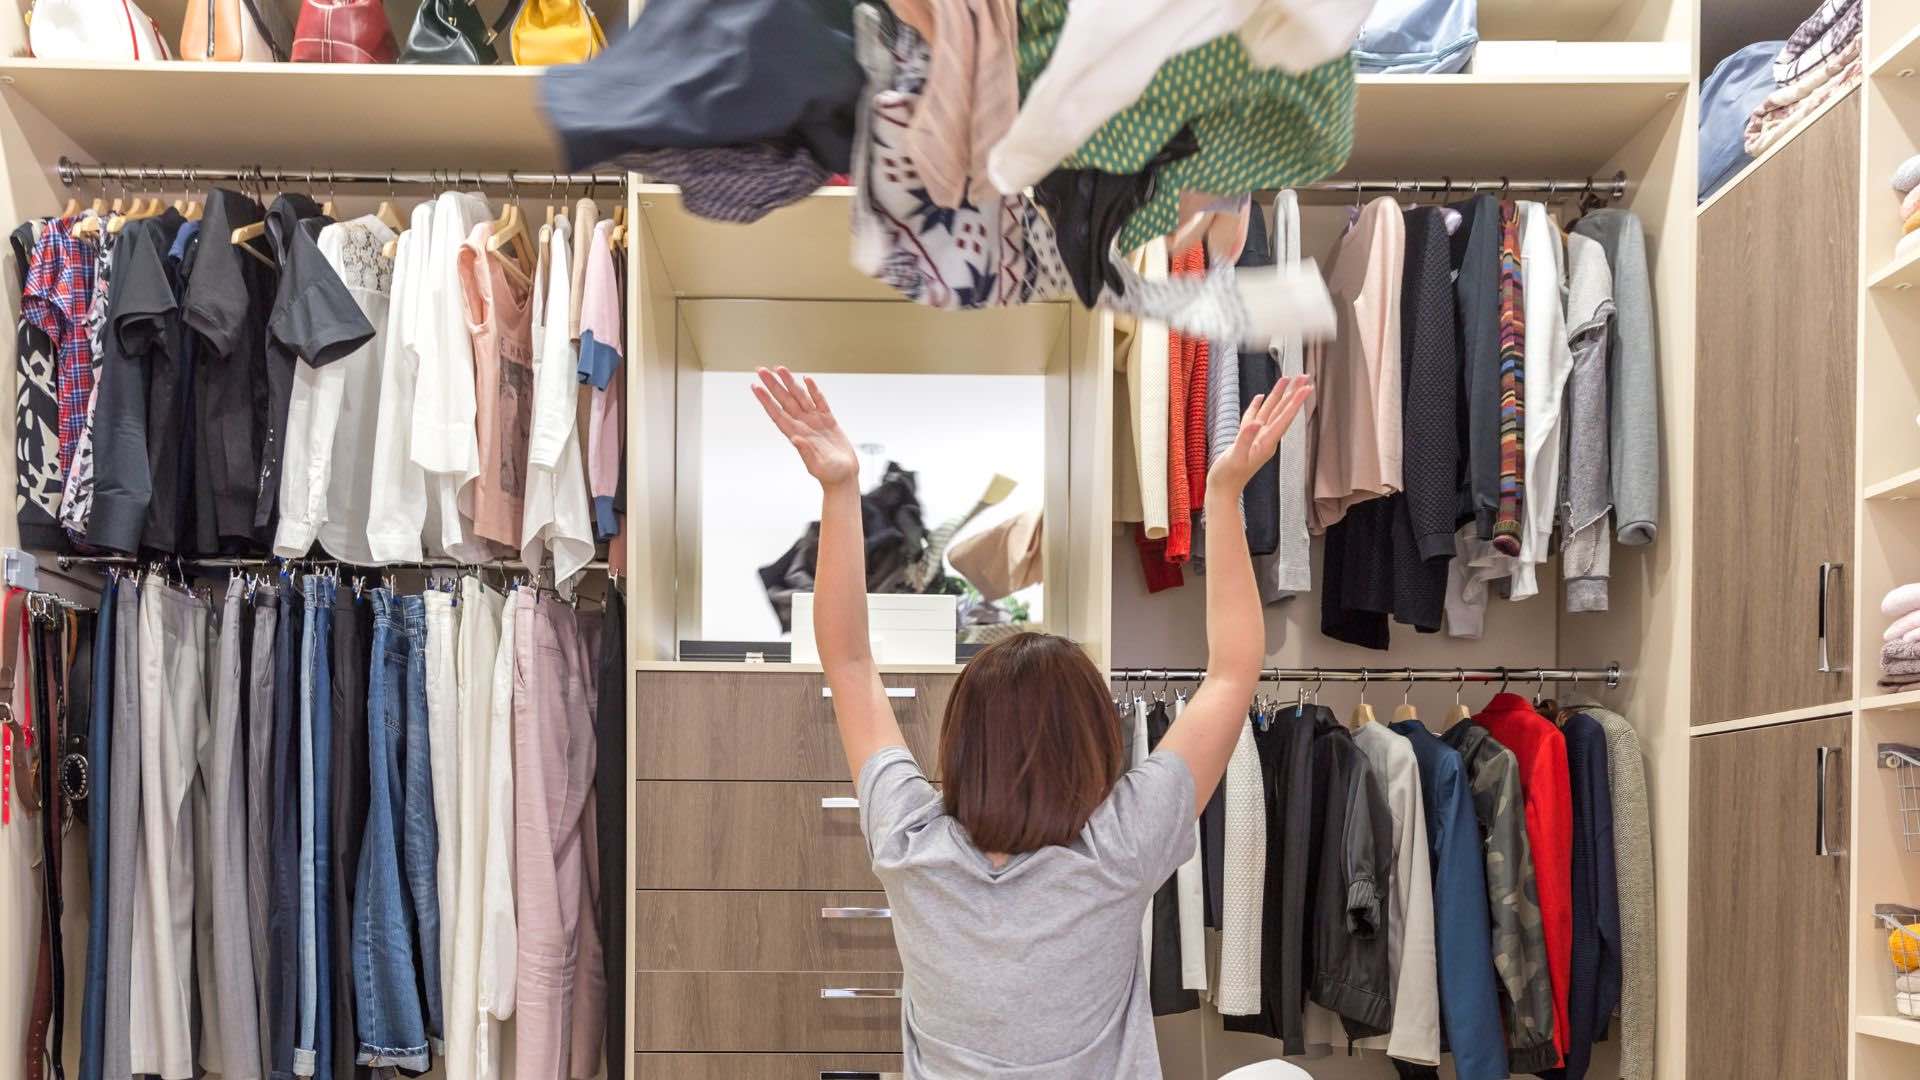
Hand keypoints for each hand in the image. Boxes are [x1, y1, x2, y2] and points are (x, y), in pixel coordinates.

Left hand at [752, 366, 859, 488]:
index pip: (777, 413)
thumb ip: (806, 452)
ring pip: (800, 397)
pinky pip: (819, 402)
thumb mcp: (817, 465)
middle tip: (761, 370)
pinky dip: (813, 390)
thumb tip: (795, 438)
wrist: (844, 476)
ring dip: (790, 383)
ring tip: (780, 368)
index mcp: (797, 434)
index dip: (766, 400)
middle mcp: (803, 425)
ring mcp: (815, 421)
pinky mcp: (828, 420)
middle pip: (785, 400)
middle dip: (773, 385)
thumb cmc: (830, 474)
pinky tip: (807, 380)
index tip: (755, 387)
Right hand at [1207, 375, 1313, 494]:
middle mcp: (1265, 439)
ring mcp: (1257, 439)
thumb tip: (1255, 423)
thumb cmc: (1227, 477)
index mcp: (1265, 443)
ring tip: (1286, 379)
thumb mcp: (1235, 458)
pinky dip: (1258, 406)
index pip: (1283, 418)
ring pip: (1270, 412)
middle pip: (1282, 411)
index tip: (1306, 387)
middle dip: (1293, 393)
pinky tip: (1261, 397)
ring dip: (1279, 396)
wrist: (1222, 491)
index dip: (1294, 402)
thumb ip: (1244, 440)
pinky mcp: (1247, 439)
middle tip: (1305, 376)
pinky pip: (1255, 418)